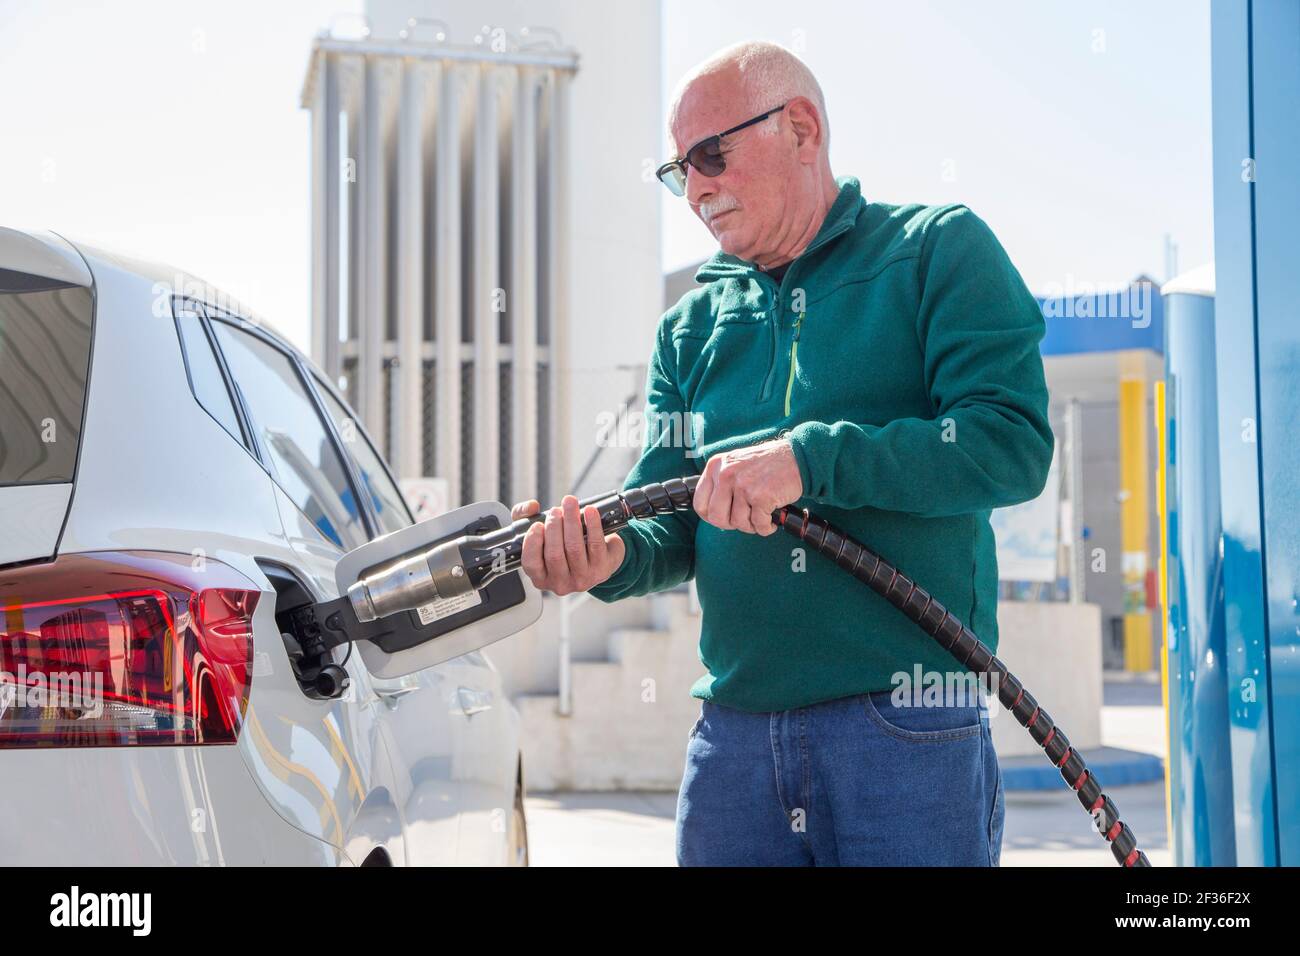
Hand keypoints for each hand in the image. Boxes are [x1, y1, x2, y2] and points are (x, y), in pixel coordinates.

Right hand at [510, 495, 625, 595]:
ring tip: (570, 504)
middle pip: (554, 554)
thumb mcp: (538, 532)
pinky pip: (596, 545)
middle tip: (555, 510)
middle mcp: (561, 583)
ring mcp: (582, 579)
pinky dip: (592, 524)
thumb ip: (524, 517)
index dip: (532, 542)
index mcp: (541, 577)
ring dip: (571, 522)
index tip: (537, 524)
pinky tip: (589, 511)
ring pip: (574, 548)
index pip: (531, 564)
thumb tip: (531, 507)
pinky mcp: (602, 569)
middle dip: (554, 527)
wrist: (598, 556)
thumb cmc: (561, 544)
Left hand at [693, 437, 802, 534]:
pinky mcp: (761, 496)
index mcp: (715, 466)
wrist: (796, 457)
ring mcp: (743, 485)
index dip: (711, 517)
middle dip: (731, 524)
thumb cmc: (767, 464)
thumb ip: (721, 483)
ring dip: (752, 526)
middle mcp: (726, 474)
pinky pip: (758, 525)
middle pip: (716, 517)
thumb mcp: (735, 464)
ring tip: (761, 516)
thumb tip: (711, 513)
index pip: (699, 503)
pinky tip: (771, 519)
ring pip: (738, 523)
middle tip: (745, 520)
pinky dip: (766, 527)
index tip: (724, 518)